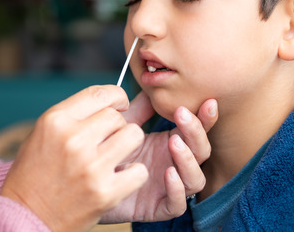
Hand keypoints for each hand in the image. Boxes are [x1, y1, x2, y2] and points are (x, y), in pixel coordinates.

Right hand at [0, 85, 148, 231]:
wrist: (25, 215)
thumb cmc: (35, 172)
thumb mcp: (46, 133)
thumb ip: (78, 114)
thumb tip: (120, 96)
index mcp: (56, 120)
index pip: (100, 93)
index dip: (117, 96)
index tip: (121, 104)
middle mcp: (72, 139)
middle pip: (117, 116)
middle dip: (118, 127)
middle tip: (109, 141)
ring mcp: (90, 166)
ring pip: (134, 136)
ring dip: (129, 146)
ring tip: (116, 156)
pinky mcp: (105, 192)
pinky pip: (139, 171)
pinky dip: (134, 174)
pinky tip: (120, 177)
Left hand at [100, 92, 217, 223]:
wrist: (85, 183)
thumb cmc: (107, 154)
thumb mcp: (123, 127)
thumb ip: (139, 109)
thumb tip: (154, 86)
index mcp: (171, 144)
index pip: (196, 130)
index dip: (205, 118)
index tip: (208, 102)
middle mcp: (175, 165)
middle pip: (201, 151)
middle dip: (196, 132)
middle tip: (181, 115)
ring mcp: (169, 187)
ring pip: (195, 179)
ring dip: (189, 160)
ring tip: (174, 142)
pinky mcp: (158, 208)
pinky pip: (177, 204)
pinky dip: (177, 190)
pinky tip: (168, 174)